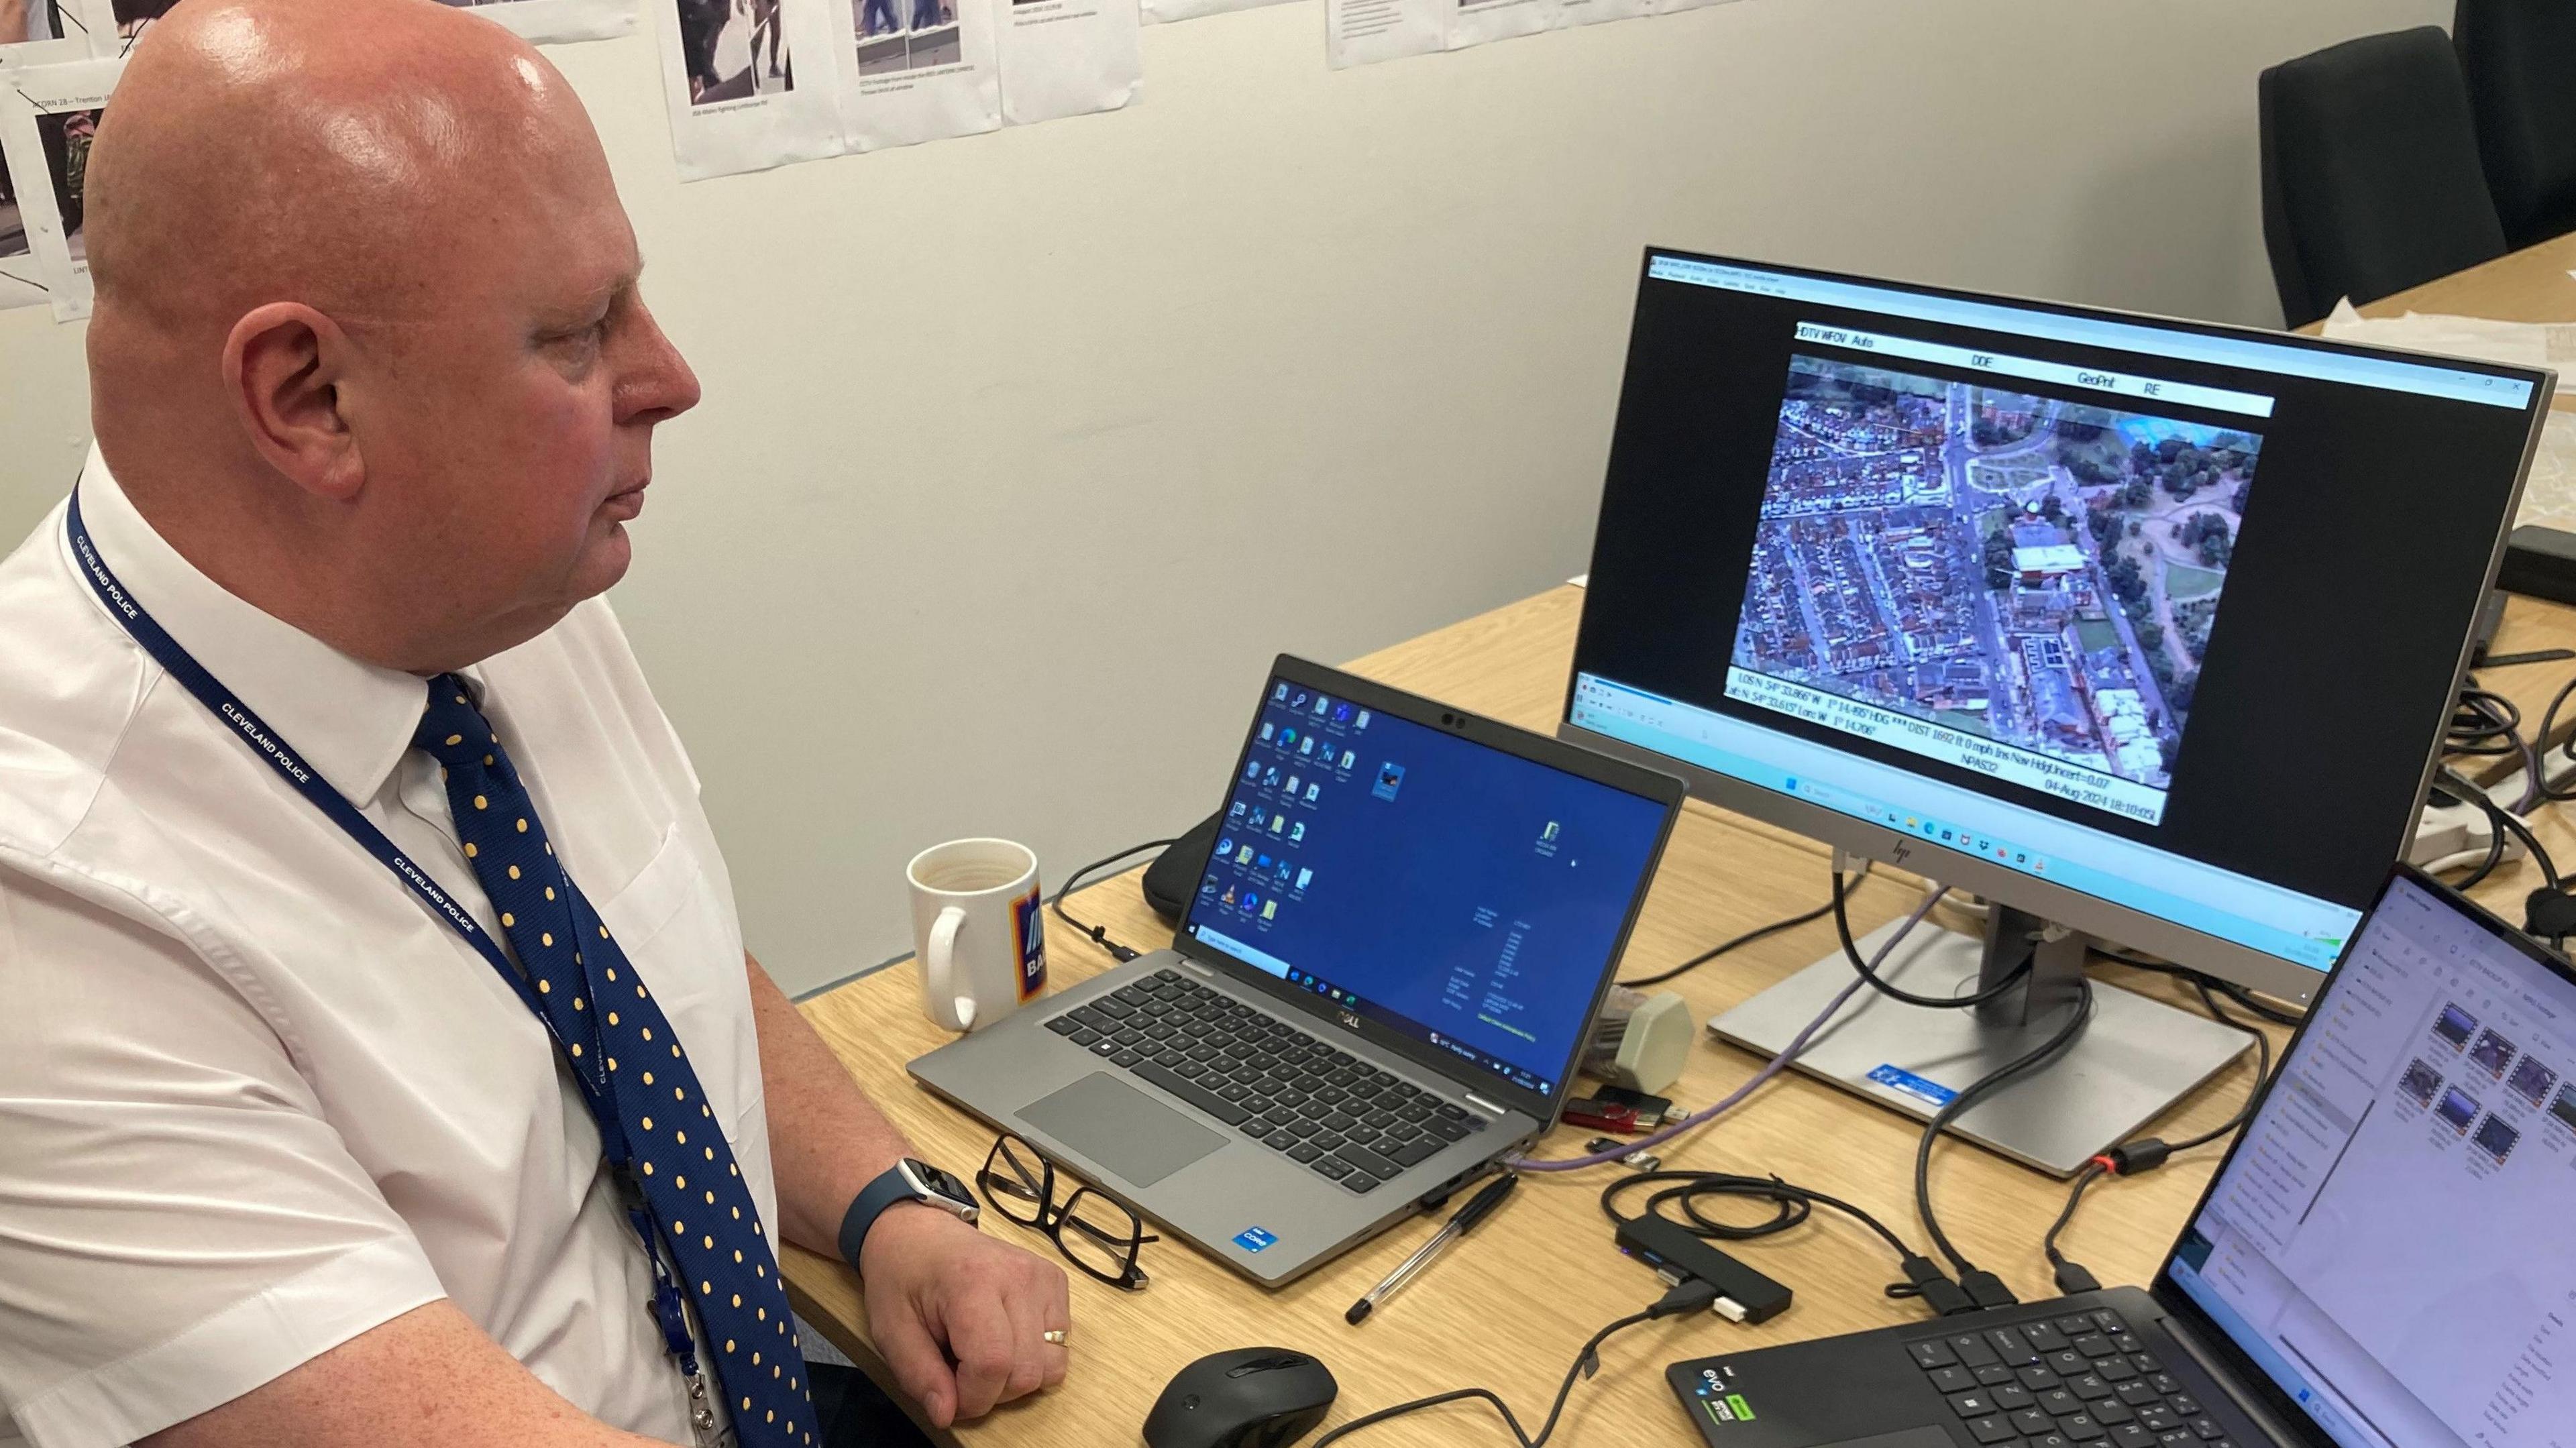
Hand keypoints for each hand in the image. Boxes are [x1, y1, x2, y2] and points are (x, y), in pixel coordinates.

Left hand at [858, 1203, 1069, 1426]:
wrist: (920, 1233)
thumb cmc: (902, 1277)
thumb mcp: (892, 1330)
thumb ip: (919, 1376)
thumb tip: (947, 1415)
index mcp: (972, 1281)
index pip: (993, 1364)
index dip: (972, 1397)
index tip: (948, 1394)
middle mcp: (1018, 1275)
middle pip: (1026, 1371)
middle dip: (991, 1391)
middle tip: (959, 1372)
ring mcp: (1043, 1277)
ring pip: (1051, 1364)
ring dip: (1016, 1377)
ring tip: (982, 1355)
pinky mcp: (1056, 1281)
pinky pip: (1060, 1344)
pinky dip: (1033, 1356)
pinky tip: (1003, 1338)